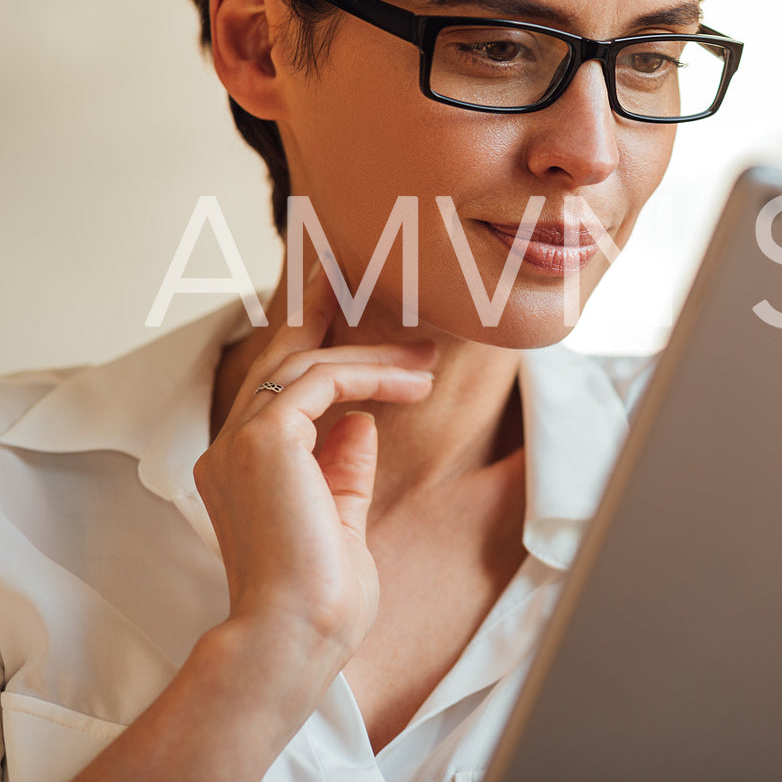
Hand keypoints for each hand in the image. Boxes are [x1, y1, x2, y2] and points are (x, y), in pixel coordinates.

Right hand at [193, 262, 436, 661]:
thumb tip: (358, 424)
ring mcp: (240, 441)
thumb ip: (343, 467)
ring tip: (428, 361)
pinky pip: (323, 380)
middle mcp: (230, 449)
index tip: (340, 306)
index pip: (278, 388)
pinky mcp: (265, 439)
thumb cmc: (320, 595)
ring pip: (310, 364)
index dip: (309, 341)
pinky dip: (370, 374)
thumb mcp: (341, 518)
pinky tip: (411, 384)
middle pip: (280, 356)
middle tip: (352, 270)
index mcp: (241, 469)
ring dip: (376, 357)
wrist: (295, 635)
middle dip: (318, 309)